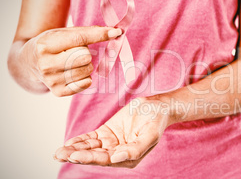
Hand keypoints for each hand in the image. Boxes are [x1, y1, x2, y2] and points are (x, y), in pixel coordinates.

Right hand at [19, 26, 121, 96]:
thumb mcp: (61, 33)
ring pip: (87, 70)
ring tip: (74, 62)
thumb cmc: (51, 45)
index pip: (79, 39)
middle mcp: (46, 63)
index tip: (115, 32)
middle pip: (85, 56)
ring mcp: (51, 80)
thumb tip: (114, 32)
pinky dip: (86, 77)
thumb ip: (86, 32)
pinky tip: (75, 73)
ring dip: (87, 65)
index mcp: (46, 44)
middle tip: (77, 52)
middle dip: (87, 53)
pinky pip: (86, 84)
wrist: (29, 63)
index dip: (100, 35)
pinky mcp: (58, 92)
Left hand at [54, 97, 174, 167]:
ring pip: (90, 148)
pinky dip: (80, 141)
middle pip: (94, 155)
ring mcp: (111, 143)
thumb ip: (135, 149)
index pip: (106, 159)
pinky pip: (91, 138)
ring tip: (58, 152)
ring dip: (74, 150)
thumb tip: (116, 159)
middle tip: (61, 155)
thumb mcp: (150, 135)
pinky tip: (68, 143)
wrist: (156, 106)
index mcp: (129, 157)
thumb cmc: (156, 120)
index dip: (89, 158)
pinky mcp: (106, 132)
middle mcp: (117, 153)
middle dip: (77, 156)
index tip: (75, 155)